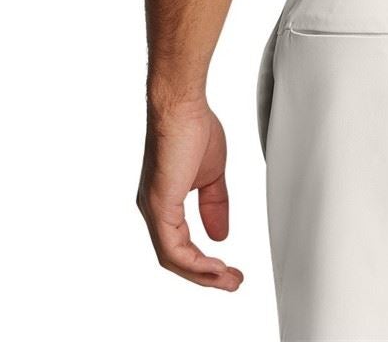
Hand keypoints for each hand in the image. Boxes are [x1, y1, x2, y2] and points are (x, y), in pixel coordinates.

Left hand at [137, 99, 243, 290]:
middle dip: (206, 276)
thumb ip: (214, 205)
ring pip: (173, 259)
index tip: (229, 269)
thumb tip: (220, 234)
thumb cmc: (193, 127)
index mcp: (164, 203)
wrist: (182, 104)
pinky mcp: (158, 204)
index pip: (180, 246)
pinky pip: (172, 248)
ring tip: (229, 279)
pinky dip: (195, 261)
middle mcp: (153, 210)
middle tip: (233, 283)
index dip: (204, 262)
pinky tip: (215, 265)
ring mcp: (153, 209)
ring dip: (203, 274)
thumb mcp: (212, 175)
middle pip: (175, 259)